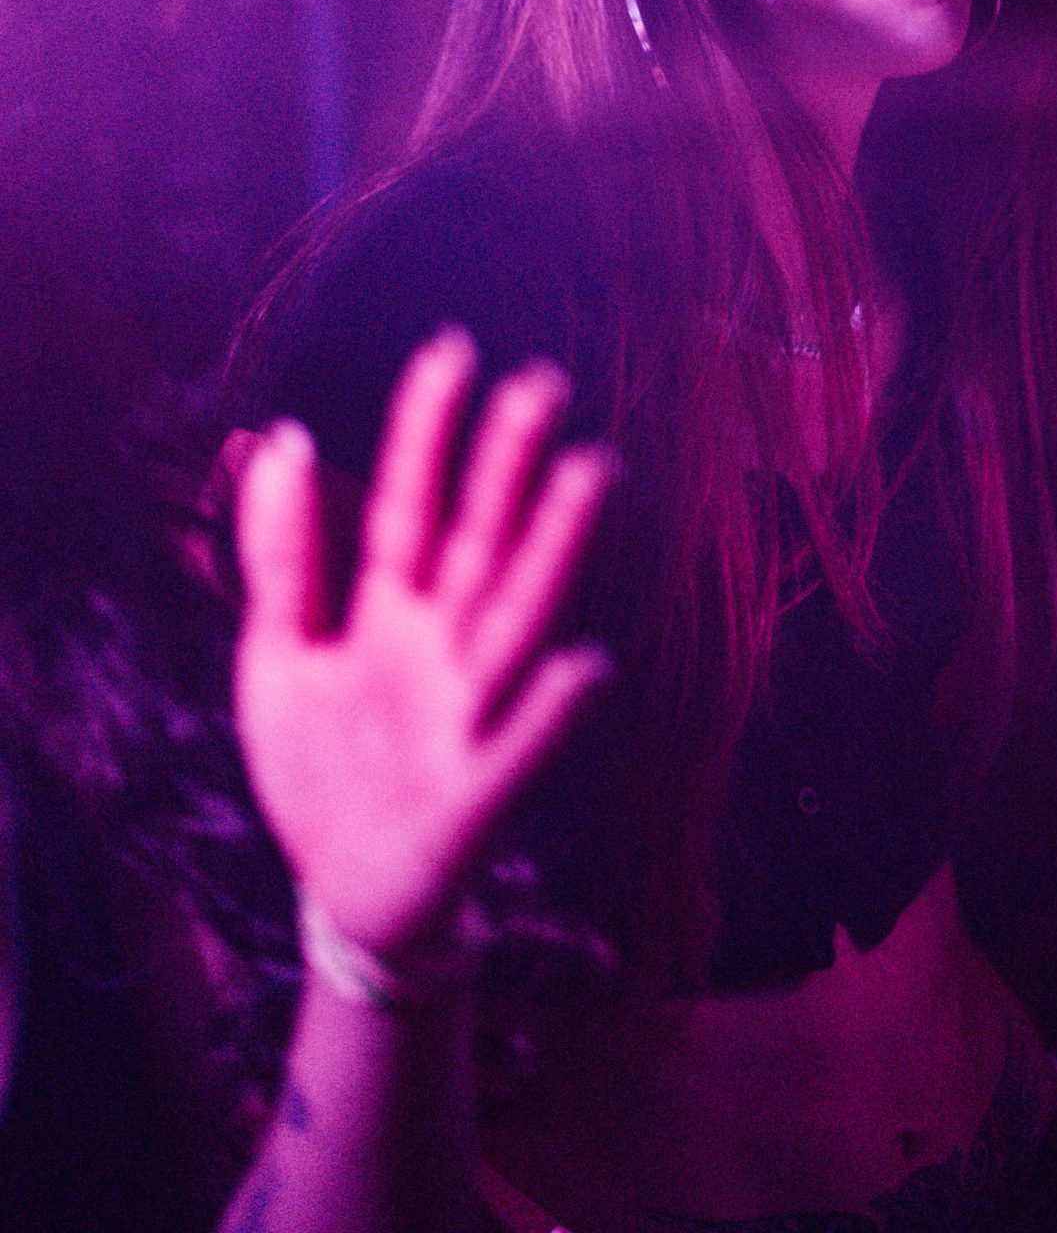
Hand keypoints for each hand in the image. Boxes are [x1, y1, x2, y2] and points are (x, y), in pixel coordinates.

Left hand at [234, 330, 609, 961]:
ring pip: (516, 620)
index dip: (427, 431)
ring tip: (591, 474)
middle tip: (541, 383)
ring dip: (554, 551)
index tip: (451, 349)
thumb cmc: (322, 766)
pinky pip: (518, 749)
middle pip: (479, 543)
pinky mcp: (476, 798)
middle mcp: (441, 648)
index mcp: (391, 612)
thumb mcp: (277, 654)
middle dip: (508, 466)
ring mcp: (465, 715)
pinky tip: (584, 664)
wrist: (342, 895)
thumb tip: (282, 436)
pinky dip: (550, 711)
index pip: (411, 503)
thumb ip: (280, 554)